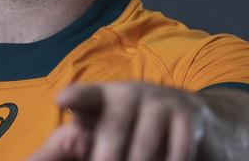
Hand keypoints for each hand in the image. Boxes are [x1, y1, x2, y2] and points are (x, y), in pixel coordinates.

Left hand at [26, 81, 209, 160]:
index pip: (85, 96)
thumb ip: (61, 149)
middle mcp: (128, 94)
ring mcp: (159, 102)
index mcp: (100, 98)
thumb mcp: (95, 134)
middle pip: (113, 128)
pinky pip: (177, 152)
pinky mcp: (188, 117)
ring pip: (144, 145)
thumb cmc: (127, 130)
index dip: (74, 96)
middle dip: (107, 155)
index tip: (60, 100)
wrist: (189, 119)